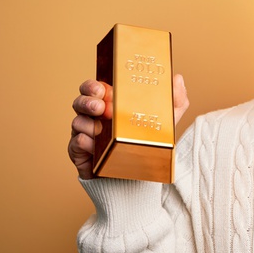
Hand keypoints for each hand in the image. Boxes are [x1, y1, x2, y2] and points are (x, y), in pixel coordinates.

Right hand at [68, 74, 189, 179]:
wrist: (142, 174)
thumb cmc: (149, 140)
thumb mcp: (167, 119)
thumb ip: (175, 99)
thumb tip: (177, 78)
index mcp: (110, 103)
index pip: (93, 88)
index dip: (92, 86)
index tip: (101, 89)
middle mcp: (94, 116)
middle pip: (80, 102)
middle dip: (87, 102)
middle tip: (99, 107)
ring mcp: (86, 134)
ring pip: (77, 122)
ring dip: (85, 123)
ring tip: (99, 128)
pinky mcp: (82, 154)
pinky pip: (76, 145)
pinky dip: (83, 143)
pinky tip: (93, 144)